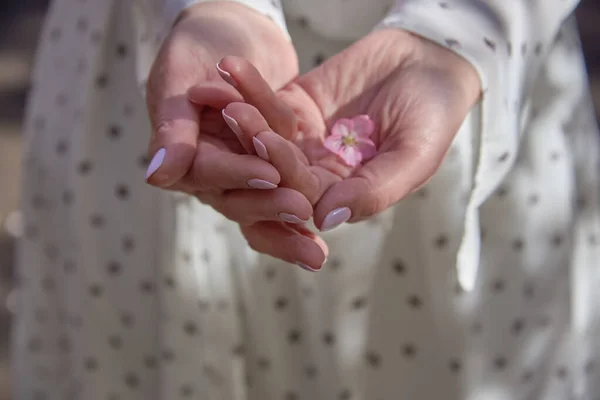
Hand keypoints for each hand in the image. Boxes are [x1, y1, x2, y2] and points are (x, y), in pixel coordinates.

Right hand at [144, 3, 328, 269]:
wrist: (231, 26)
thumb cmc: (197, 44)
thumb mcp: (180, 75)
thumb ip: (174, 126)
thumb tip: (156, 176)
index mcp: (184, 154)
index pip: (208, 172)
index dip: (237, 174)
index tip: (270, 173)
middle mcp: (214, 169)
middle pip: (239, 198)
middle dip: (270, 205)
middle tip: (303, 211)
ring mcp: (245, 168)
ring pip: (267, 198)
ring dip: (289, 215)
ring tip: (317, 245)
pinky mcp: (272, 161)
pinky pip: (289, 180)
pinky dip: (305, 196)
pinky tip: (327, 223)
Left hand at [212, 29, 480, 231]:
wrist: (432, 63)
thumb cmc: (434, 115)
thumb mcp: (415, 156)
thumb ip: (375, 190)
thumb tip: (323, 219)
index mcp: (344, 195)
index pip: (305, 193)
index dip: (284, 171)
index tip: (267, 145)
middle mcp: (318, 173)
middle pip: (277, 165)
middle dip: (256, 141)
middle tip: (236, 115)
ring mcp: (304, 141)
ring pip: (268, 133)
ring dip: (247, 113)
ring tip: (227, 91)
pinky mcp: (296, 108)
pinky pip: (269, 101)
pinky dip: (250, 85)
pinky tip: (230, 67)